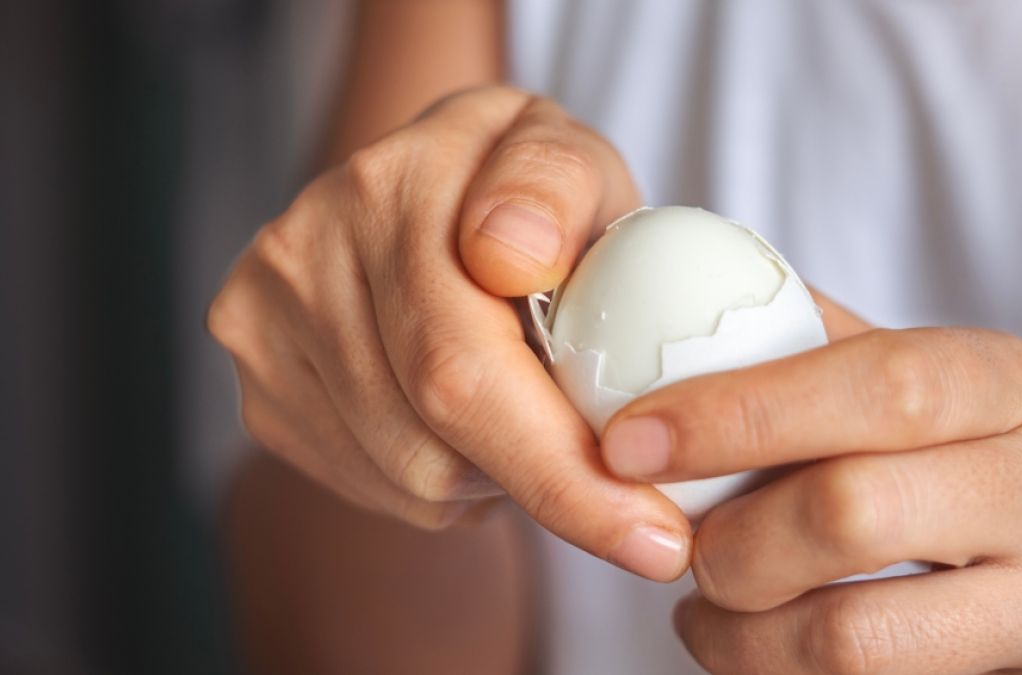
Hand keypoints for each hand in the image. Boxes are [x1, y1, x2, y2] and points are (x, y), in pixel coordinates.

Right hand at [208, 86, 692, 580]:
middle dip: (546, 486)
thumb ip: (556, 186)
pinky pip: (377, 488)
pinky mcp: (262, 392)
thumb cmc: (529, 193)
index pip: (461, 368)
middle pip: (430, 442)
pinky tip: (474, 423)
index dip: (561, 471)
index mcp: (386, 192)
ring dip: (498, 478)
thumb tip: (512, 257)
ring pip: (406, 479)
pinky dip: (450, 483)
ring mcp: (264, 329)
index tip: (654, 539)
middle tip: (626, 498)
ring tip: (533, 414)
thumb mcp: (573, 159)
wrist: (432, 189)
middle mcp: (300, 258)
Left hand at [600, 294, 1021, 672]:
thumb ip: (838, 353)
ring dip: (742, 635)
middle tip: (681, 550)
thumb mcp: (955, 391)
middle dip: (731, 543)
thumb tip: (699, 311)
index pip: (865, 386)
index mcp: (997, 382)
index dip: (732, 414)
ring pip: (853, 633)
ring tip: (707, 616)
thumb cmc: (1018, 468)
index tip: (629, 443)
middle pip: (847, 510)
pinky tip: (761, 655)